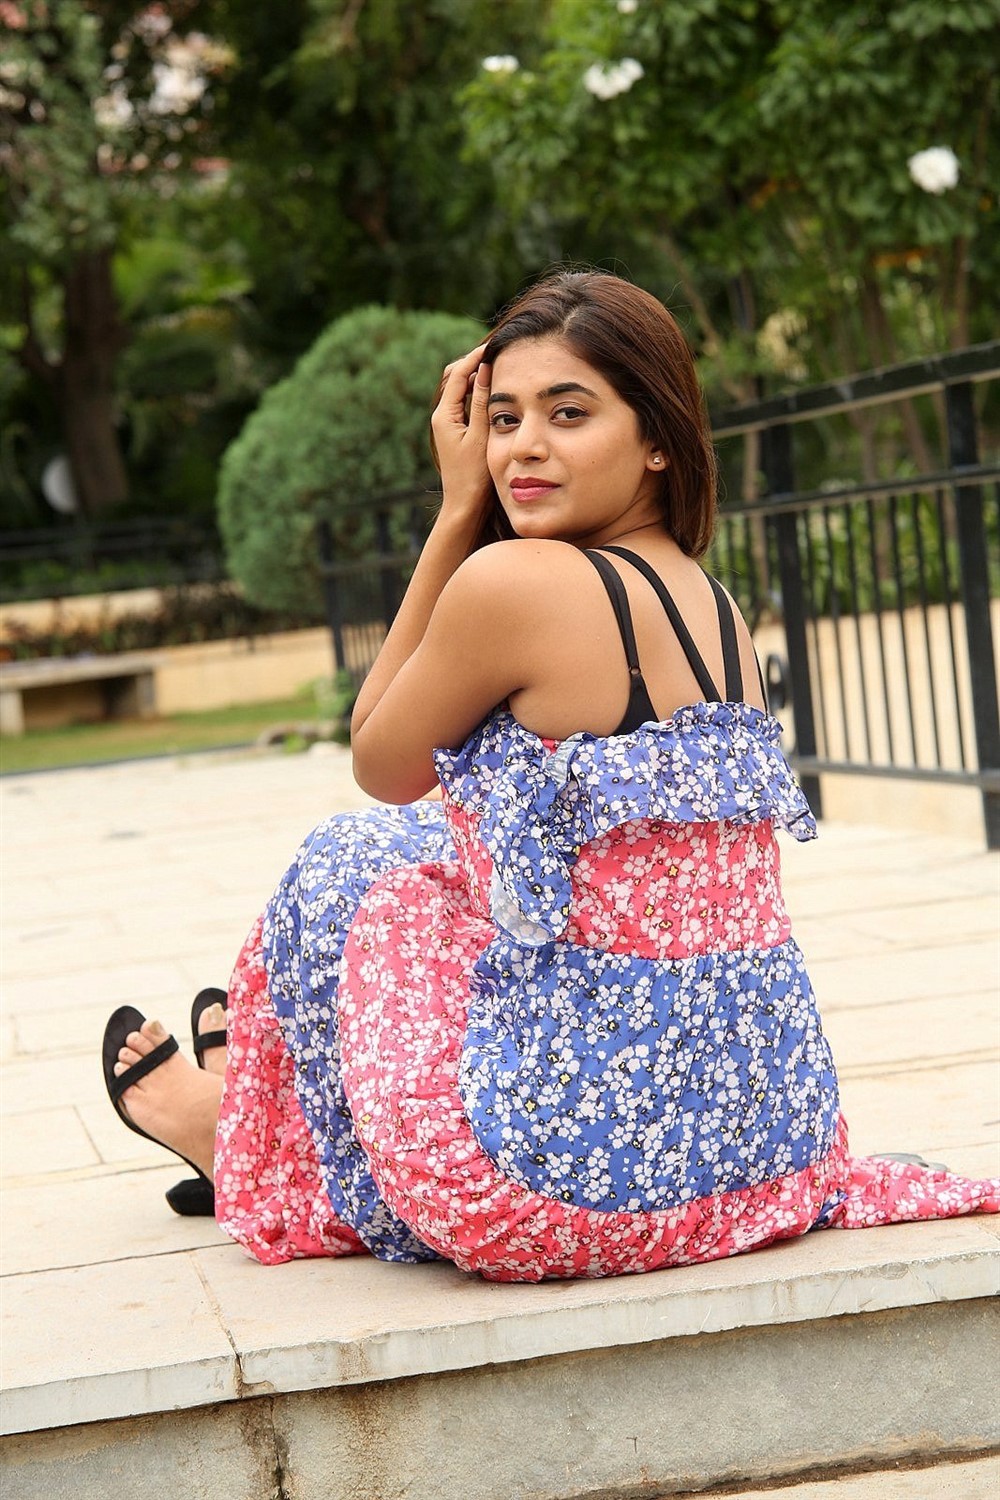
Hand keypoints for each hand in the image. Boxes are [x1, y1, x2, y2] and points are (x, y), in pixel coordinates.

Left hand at [430, 343, 493, 527]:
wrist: (464, 504)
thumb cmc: (474, 474)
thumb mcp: (482, 435)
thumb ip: (482, 401)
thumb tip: (485, 369)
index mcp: (444, 415)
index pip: (459, 374)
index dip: (476, 356)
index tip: (496, 345)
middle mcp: (441, 416)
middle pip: (456, 376)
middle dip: (474, 362)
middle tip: (498, 350)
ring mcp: (447, 423)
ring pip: (460, 388)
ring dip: (476, 375)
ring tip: (498, 364)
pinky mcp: (455, 430)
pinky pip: (464, 402)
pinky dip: (476, 391)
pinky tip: (494, 390)